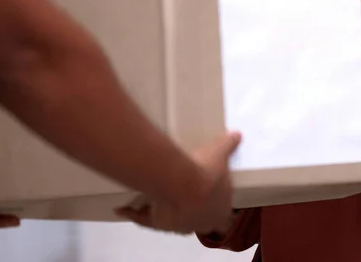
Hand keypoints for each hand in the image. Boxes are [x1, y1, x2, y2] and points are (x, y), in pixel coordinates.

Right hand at [115, 131, 241, 234]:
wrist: (182, 183)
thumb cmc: (205, 171)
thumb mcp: (220, 152)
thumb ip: (229, 145)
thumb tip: (238, 134)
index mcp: (219, 211)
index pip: (222, 214)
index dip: (217, 205)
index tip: (210, 194)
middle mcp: (199, 222)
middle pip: (197, 220)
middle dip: (193, 210)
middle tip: (185, 193)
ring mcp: (177, 225)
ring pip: (171, 221)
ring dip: (165, 210)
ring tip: (158, 196)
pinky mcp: (156, 223)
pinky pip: (143, 220)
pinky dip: (133, 213)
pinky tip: (122, 207)